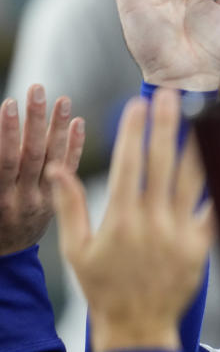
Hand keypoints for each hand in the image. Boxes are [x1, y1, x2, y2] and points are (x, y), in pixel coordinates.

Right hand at [0, 84, 84, 255]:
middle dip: (34, 121)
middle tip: (38, 89)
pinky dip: (75, 148)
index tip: (8, 103)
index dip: (5, 133)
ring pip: (55, 161)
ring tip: (63, 100)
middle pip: (31, 155)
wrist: (8, 261)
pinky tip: (79, 123)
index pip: (3, 162)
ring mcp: (46, 202)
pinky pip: (71, 173)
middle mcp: (24, 201)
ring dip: (58, 128)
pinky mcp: (61, 202)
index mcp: (0, 201)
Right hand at [49, 89, 213, 351]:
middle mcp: (152, 222)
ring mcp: (180, 234)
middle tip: (174, 95)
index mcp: (120, 219)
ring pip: (193, 181)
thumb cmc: (104, 289)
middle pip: (163, 163)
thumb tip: (57, 167)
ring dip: (198, 146)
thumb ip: (69, 206)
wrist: (138, 328)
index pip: (129, 164)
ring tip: (206, 118)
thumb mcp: (77, 250)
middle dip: (168, 125)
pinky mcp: (202, 248)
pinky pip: (215, 210)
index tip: (138, 104)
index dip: (134, 130)